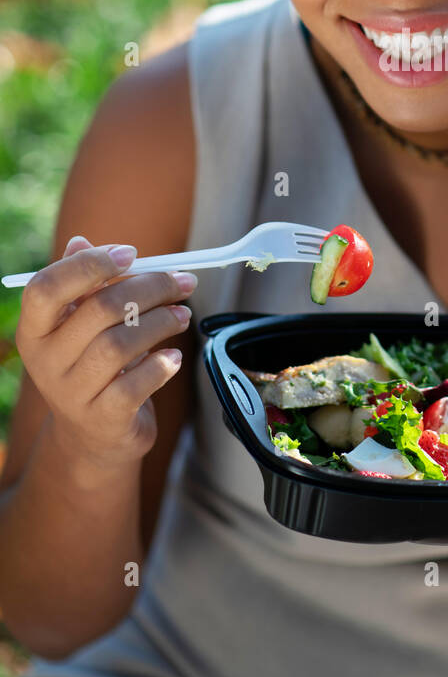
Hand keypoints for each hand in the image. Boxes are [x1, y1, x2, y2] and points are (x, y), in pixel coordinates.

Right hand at [15, 235, 196, 470]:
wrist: (95, 436)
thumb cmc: (93, 365)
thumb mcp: (81, 326)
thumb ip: (82, 285)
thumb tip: (80, 241)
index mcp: (34, 330)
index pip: (46, 288)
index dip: (89, 265)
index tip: (132, 254)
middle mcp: (45, 362)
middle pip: (98, 310)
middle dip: (150, 288)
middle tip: (184, 282)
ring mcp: (71, 394)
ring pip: (120, 345)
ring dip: (162, 322)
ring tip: (183, 315)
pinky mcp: (101, 420)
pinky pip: (134, 386)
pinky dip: (160, 366)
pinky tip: (174, 357)